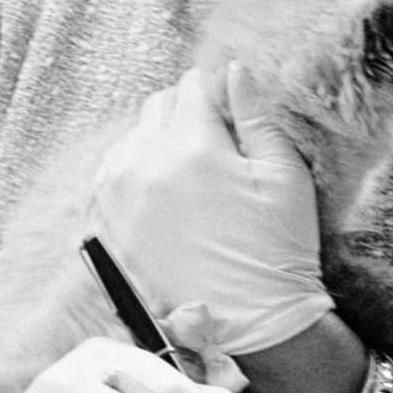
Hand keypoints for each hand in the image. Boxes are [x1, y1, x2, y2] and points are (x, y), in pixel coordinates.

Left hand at [90, 64, 330, 356]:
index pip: (192, 85)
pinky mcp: (107, 224)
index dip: (215, 91)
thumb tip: (235, 70)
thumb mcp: (284, 174)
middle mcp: (145, 164)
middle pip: (157, 105)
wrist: (251, 322)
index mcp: (192, 146)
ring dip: (157, 141)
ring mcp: (119, 195)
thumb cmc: (277, 249)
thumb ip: (256, 115)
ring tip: (189, 174)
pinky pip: (112, 174)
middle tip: (213, 142)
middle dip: (184, 112)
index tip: (229, 112)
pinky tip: (164, 195)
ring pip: (132, 137)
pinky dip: (134, 172)